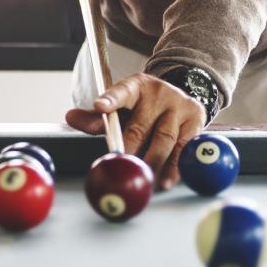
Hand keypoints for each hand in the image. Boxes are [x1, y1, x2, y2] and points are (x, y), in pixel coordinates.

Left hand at [65, 73, 207, 189]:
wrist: (180, 95)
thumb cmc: (144, 107)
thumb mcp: (122, 107)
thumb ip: (97, 117)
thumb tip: (70, 117)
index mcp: (136, 86)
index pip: (122, 91)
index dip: (111, 99)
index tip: (99, 106)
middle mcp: (159, 93)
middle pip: (141, 124)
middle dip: (130, 147)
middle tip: (122, 164)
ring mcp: (179, 106)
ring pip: (165, 138)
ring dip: (154, 161)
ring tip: (145, 178)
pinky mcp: (196, 120)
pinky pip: (185, 147)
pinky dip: (175, 166)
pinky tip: (167, 179)